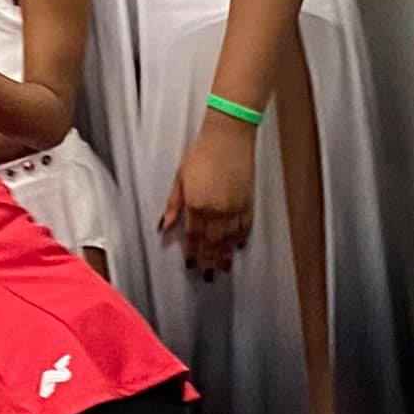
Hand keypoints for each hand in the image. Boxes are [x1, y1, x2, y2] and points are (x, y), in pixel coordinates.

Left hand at [159, 118, 256, 277]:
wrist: (228, 138)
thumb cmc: (201, 153)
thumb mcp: (180, 179)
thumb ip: (174, 206)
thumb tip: (165, 226)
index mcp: (197, 204)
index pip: (194, 236)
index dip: (193, 253)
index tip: (191, 265)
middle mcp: (217, 210)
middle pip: (213, 242)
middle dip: (209, 260)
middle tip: (208, 276)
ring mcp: (235, 207)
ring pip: (230, 238)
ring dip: (225, 255)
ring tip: (223, 269)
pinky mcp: (248, 201)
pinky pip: (245, 226)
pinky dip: (241, 238)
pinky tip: (238, 247)